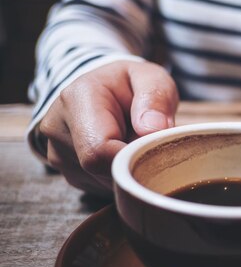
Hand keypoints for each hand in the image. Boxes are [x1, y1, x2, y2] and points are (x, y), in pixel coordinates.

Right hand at [40, 60, 178, 195]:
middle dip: (135, 164)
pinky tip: (124, 156)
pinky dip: (120, 177)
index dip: (133, 158)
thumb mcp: (152, 78)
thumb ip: (155, 97)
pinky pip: (102, 187)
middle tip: (151, 145)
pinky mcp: (70, 173)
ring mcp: (59, 155)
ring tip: (135, 145)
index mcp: (76, 99)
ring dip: (128, 171)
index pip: (99, 151)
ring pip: (104, 182)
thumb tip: (152, 128)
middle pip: (103, 171)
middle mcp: (58, 129)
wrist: (106, 92)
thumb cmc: (132, 85)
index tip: (155, 149)